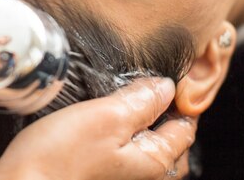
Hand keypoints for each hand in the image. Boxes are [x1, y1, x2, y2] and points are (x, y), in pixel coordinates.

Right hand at [0, 78, 195, 179]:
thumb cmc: (59, 157)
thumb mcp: (107, 117)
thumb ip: (142, 101)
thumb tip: (166, 87)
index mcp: (154, 161)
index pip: (184, 127)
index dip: (180, 98)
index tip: (171, 74)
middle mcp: (143, 174)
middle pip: (168, 141)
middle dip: (165, 113)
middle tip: (150, 85)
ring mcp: (120, 175)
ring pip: (143, 145)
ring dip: (141, 121)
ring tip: (125, 97)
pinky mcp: (99, 172)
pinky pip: (122, 151)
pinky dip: (122, 133)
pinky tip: (104, 118)